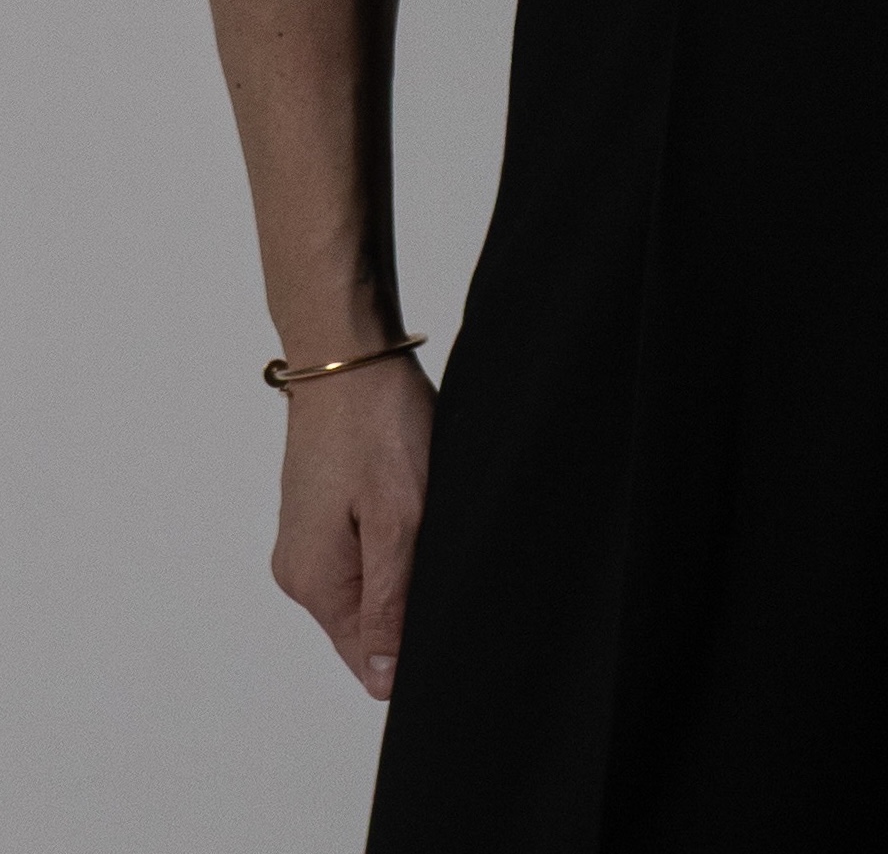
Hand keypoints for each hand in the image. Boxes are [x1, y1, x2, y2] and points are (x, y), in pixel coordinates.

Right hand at [270, 356, 435, 697]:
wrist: (347, 352)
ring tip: (422, 509)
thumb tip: (381, 681)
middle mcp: (298, 570)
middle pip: (368, 622)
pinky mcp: (317, 511)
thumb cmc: (377, 426)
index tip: (442, 596)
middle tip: (439, 539)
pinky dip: (391, 534)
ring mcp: (305, 538)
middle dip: (411, 598)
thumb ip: (390, 604)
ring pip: (369, 582)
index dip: (412, 645)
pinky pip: (361, 549)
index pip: (365, 657)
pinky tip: (410, 497)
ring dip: (404, 562)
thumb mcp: (399, 519)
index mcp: (314, 582)